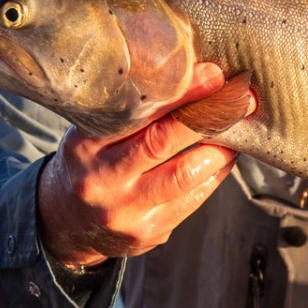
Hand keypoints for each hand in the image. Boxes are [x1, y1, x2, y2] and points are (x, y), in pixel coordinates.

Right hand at [37, 62, 243, 267]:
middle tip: (238, 98)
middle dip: (207, 116)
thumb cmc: (92, 162)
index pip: (137, 113)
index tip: (213, 75)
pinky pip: (192, 200)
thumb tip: (191, 76)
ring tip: (236, 128)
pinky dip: (214, 174)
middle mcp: (102, 179)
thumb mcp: (93, 133)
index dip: (181, 92)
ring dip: (218, 149)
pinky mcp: (146, 233)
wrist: (68, 222)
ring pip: (185, 175)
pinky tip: (223, 156)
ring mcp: (124, 211)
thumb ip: (130, 112)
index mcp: (85, 145)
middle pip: (163, 143)